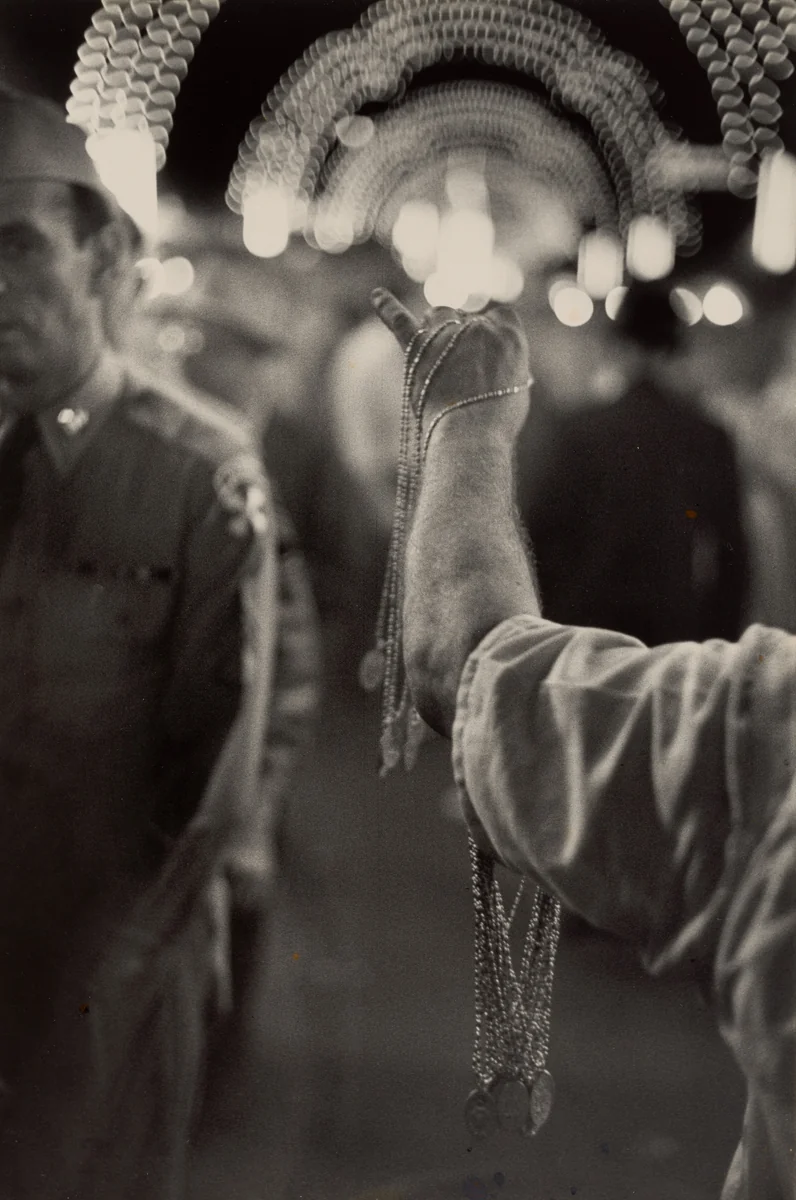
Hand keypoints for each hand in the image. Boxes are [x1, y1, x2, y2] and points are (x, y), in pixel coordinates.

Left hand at [371, 288, 531, 442]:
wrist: (472, 437)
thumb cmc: (497, 422)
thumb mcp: (515, 389)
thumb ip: (503, 366)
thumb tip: (490, 364)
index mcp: (510, 333)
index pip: (499, 317)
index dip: (490, 334)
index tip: (486, 354)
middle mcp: (478, 327)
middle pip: (466, 318)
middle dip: (462, 338)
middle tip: (460, 371)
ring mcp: (446, 334)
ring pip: (438, 314)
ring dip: (435, 326)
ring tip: (434, 350)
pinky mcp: (417, 348)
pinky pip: (399, 319)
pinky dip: (387, 307)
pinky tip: (377, 295)